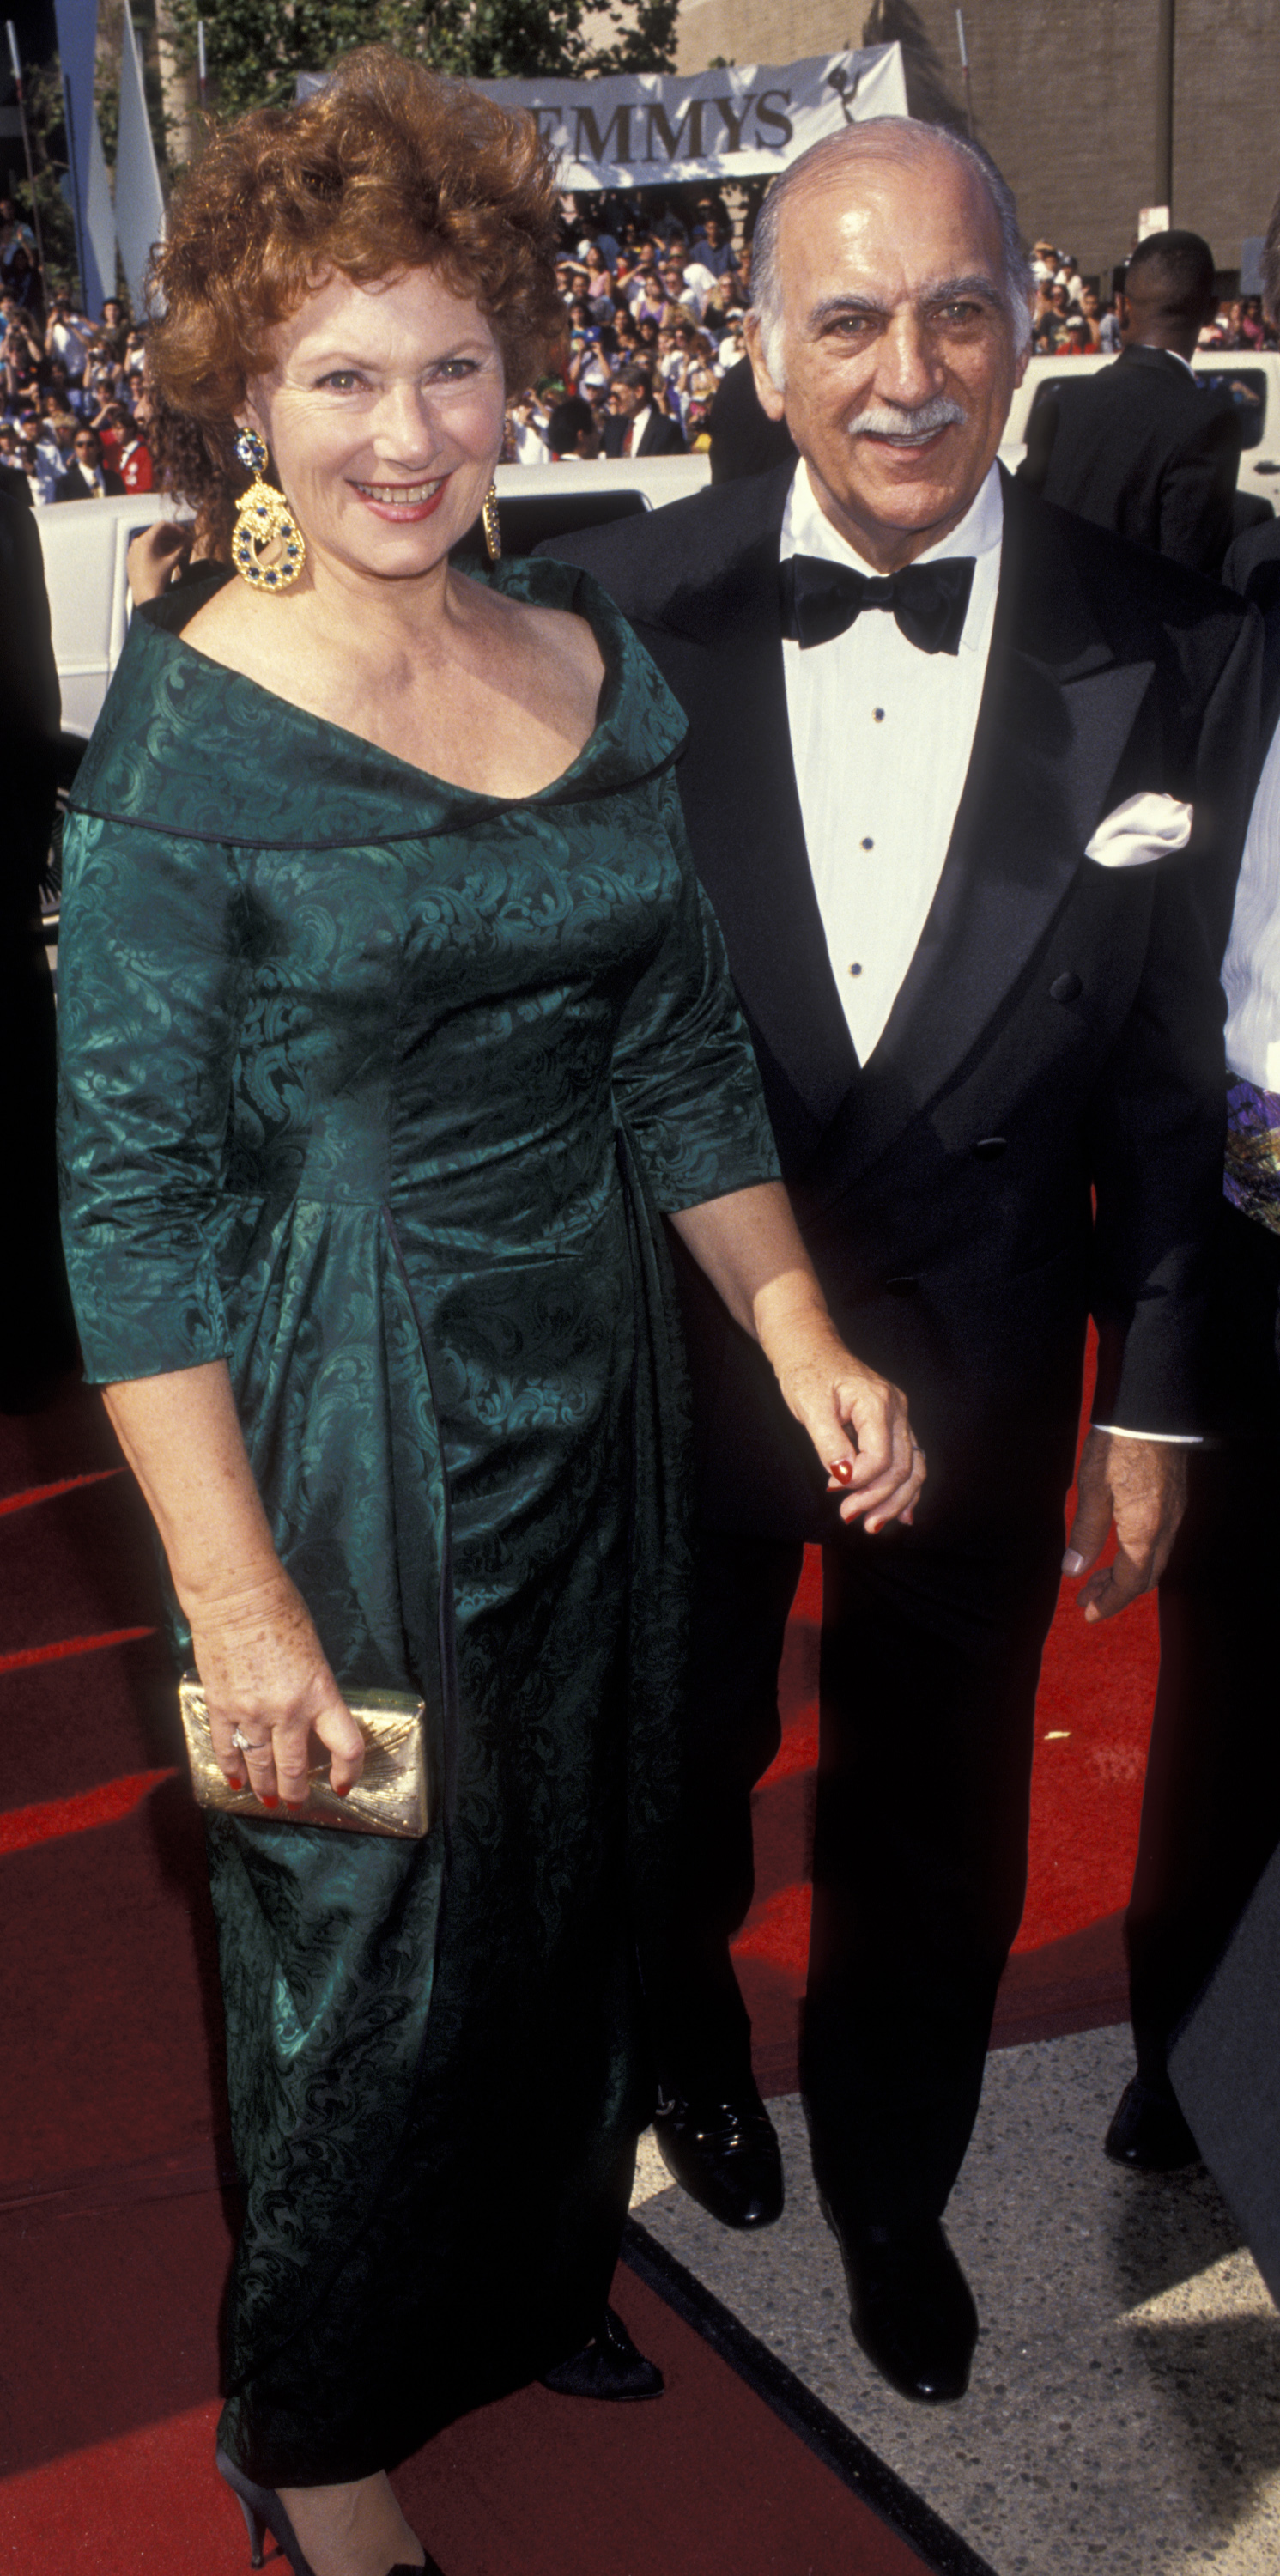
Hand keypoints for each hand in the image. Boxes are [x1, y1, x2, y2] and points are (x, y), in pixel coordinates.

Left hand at [126, 519, 192, 604]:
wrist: (145, 597)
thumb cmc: (158, 579)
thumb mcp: (172, 561)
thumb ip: (181, 547)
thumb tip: (190, 539)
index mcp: (146, 540)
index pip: (163, 525)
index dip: (176, 528)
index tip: (185, 535)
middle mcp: (137, 542)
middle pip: (157, 533)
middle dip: (171, 536)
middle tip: (183, 542)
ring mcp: (133, 550)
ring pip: (151, 541)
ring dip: (165, 543)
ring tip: (177, 551)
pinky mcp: (132, 558)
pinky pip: (145, 549)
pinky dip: (156, 550)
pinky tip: (166, 557)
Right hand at [187, 1568, 364, 1807]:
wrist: (235, 1596)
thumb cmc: (280, 1612)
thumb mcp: (314, 1654)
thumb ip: (314, 1691)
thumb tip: (310, 1720)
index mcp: (320, 1693)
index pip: (346, 1746)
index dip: (348, 1772)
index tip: (342, 1784)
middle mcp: (288, 1710)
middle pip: (296, 1768)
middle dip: (296, 1792)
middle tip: (296, 1803)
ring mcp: (252, 1712)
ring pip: (259, 1766)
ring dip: (263, 1787)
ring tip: (266, 1800)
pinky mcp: (221, 1706)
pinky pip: (226, 1748)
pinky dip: (230, 1768)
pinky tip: (234, 1780)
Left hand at [770, 1313, 924, 1532]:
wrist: (811, 1349)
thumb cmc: (807, 1373)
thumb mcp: (809, 1407)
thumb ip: (829, 1442)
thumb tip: (846, 1477)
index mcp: (877, 1402)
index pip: (881, 1457)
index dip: (860, 1482)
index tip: (831, 1489)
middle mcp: (897, 1409)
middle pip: (902, 1466)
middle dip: (878, 1498)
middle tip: (849, 1517)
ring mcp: (900, 1416)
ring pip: (913, 1467)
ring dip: (895, 1499)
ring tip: (874, 1524)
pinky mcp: (895, 1423)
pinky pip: (910, 1459)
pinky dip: (906, 1487)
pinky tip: (902, 1512)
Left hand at [1062, 1430, 1187, 1622]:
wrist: (1150, 1409)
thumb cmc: (1118, 1446)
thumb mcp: (1092, 1489)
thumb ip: (1085, 1533)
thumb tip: (1072, 1570)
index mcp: (1145, 1531)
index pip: (1131, 1584)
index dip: (1109, 1603)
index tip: (1088, 1613)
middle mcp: (1166, 1527)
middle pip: (1146, 1577)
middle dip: (1116, 1593)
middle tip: (1086, 1599)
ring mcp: (1174, 1513)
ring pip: (1154, 1559)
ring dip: (1126, 1574)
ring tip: (1095, 1576)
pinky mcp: (1173, 1499)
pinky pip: (1159, 1541)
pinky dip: (1137, 1554)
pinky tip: (1117, 1548)